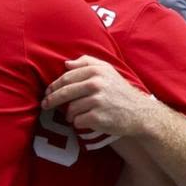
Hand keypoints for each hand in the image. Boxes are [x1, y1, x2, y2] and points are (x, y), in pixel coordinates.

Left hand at [42, 56, 158, 137]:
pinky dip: (78, 123)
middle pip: (64, 92)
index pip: (67, 77)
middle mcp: (96, 84)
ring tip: (73, 115)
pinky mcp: (98, 117)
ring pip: (70, 108)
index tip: (47, 91)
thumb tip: (66, 63)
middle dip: (51, 100)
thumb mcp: (108, 71)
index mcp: (96, 71)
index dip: (54, 85)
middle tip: (46, 104)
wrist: (140, 113)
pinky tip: (84, 121)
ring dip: (69, 114)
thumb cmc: (120, 91)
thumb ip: (87, 62)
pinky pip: (77, 120)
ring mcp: (97, 101)